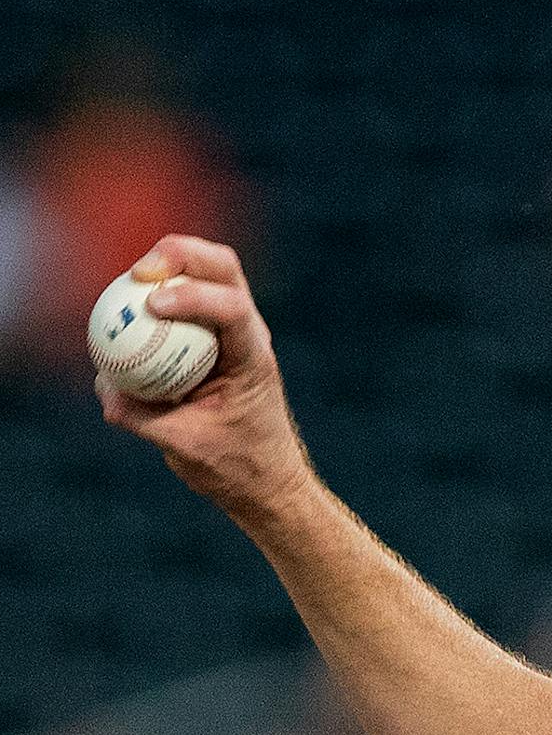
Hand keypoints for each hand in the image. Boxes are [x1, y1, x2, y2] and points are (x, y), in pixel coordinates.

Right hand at [95, 236, 317, 524]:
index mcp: (254, 359)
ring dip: (169, 263)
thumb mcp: (184, 447)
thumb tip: (103, 383)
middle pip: (223, 267)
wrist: (266, 479)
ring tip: (131, 280)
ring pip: (208, 273)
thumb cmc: (235, 466)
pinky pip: (185, 299)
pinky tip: (125, 303)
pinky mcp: (212, 336)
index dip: (193, 296)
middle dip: (180, 255)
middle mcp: (249, 334)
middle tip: (139, 272)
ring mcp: (233, 331)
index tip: (152, 306)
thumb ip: (141, 416)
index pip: (233, 308)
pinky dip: (156, 292)